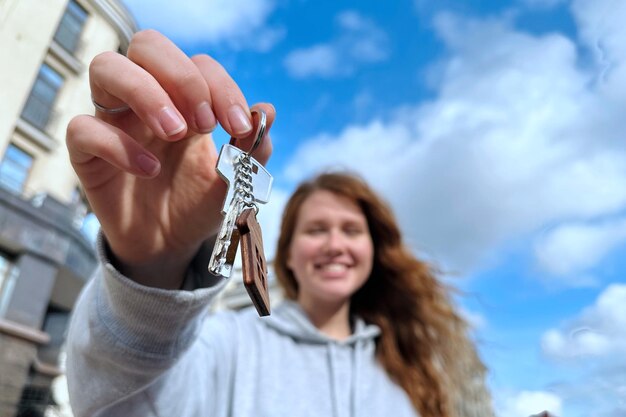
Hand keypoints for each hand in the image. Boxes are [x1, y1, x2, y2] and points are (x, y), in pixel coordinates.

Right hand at [66, 30, 274, 288]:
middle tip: (204, 124)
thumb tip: (266, 110)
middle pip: (147, 45)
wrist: (170, 244)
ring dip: (146, 93)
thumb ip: (252, 148)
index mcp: (184, 99)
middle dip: (182, 77)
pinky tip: (149, 170)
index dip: (221, 86)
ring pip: (105, 67)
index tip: (237, 125)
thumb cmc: (199, 203)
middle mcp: (146, 100)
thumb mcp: (234, 179)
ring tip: (175, 132)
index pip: (198, 64)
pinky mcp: (87, 153)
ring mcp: (113, 121)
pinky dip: (117, 145)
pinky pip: (83, 129)